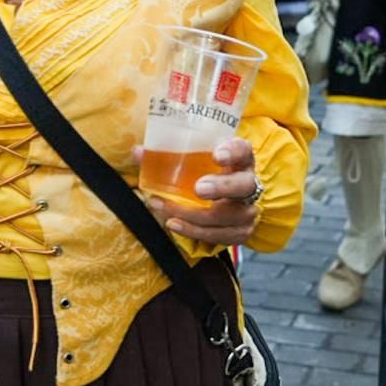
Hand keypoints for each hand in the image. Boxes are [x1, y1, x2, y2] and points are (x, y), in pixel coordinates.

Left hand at [145, 138, 260, 246]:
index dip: (232, 152)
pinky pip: (221, 236)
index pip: (243, 150)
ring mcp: (247, 209)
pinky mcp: (241, 231)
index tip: (216, 155)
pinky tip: (175, 225)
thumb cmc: (205, 173)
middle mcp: (248, 182)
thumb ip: (166, 155)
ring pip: (230, 215)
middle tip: (199, 189)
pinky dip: (195, 232)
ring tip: (168, 211)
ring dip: (195, 215)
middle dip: (221, 187)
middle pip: (243, 185)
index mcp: (239, 158)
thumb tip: (137, 152)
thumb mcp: (193, 160)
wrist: (225, 200)